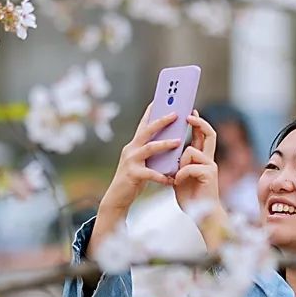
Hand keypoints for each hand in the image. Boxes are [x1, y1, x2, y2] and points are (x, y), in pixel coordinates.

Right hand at [88, 106, 180, 254]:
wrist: (117, 198)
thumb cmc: (134, 180)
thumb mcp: (142, 162)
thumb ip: (152, 152)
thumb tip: (171, 142)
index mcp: (134, 145)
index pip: (143, 124)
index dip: (151, 111)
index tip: (160, 98)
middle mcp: (131, 149)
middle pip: (146, 131)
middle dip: (161, 121)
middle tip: (176, 113)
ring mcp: (130, 161)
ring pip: (149, 148)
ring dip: (164, 144)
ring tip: (178, 141)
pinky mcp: (132, 175)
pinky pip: (150, 173)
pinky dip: (161, 176)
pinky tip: (171, 178)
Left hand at [174, 112, 226, 245]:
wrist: (201, 215)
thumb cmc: (191, 196)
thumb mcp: (181, 175)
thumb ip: (179, 162)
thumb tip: (168, 149)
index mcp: (203, 158)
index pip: (202, 135)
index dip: (197, 122)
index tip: (190, 111)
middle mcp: (209, 160)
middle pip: (209, 133)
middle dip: (198, 122)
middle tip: (189, 114)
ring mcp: (210, 166)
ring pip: (190, 151)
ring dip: (180, 162)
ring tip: (177, 176)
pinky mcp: (209, 174)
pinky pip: (189, 166)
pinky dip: (180, 174)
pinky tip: (178, 183)